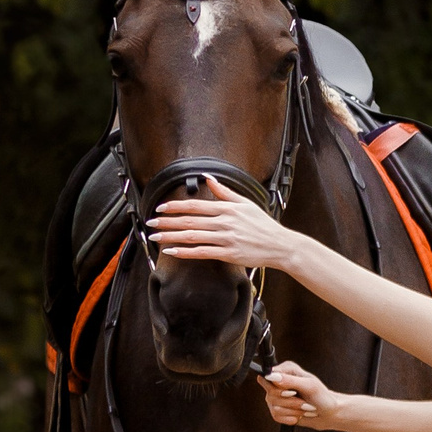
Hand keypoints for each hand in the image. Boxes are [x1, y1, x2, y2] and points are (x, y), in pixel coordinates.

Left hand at [149, 174, 297, 270]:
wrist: (281, 245)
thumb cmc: (264, 225)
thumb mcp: (246, 203)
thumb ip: (225, 192)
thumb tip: (208, 178)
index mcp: (227, 209)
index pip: (195, 205)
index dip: (175, 206)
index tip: (160, 207)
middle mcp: (224, 223)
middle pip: (189, 221)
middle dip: (167, 221)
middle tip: (150, 221)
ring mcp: (226, 239)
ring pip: (192, 236)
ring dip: (171, 236)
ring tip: (155, 236)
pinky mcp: (228, 254)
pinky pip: (202, 252)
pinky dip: (185, 251)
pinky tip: (172, 251)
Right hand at [258, 360, 339, 429]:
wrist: (328, 413)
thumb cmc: (322, 397)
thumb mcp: (309, 386)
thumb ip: (290, 380)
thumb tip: (271, 376)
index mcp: (286, 370)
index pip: (269, 378)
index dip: (279, 388)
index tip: (293, 392)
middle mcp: (278, 382)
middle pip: (271, 395)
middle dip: (291, 402)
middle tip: (304, 401)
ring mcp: (276, 397)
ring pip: (275, 408)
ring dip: (294, 410)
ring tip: (304, 407)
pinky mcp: (277, 410)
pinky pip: (276, 417)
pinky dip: (291, 418)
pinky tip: (299, 414)